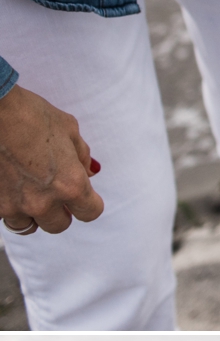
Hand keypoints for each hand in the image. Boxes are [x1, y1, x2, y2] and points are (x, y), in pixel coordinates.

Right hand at [0, 84, 104, 235]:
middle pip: (59, 225)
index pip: (90, 213)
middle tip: (56, 193)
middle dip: (61, 211)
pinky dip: (10, 206)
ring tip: (31, 192)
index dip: (90, 204)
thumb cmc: (30, 114)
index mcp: (70, 184)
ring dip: (33, 214)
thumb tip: (88, 172)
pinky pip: (6, 216)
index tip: (86, 198)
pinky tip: (11, 187)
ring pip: (29, 226)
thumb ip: (81, 156)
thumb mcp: (69, 129)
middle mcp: (43, 202)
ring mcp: (14, 206)